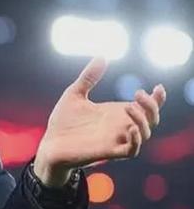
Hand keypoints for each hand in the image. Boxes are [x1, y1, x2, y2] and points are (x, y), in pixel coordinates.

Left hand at [34, 57, 166, 186]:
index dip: (157, 98)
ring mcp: (116, 140)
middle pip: (151, 118)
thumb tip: (102, 56)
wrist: (49, 144)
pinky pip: (132, 150)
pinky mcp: (109, 152)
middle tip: (138, 93)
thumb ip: (89, 77)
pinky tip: (130, 128)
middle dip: (152, 106)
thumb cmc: (63, 122)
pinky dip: (136, 140)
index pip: (145, 107)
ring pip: (145, 133)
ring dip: (143, 120)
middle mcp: (120, 127)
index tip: (158, 86)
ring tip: (129, 107)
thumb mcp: (75, 94)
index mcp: (116, 113)